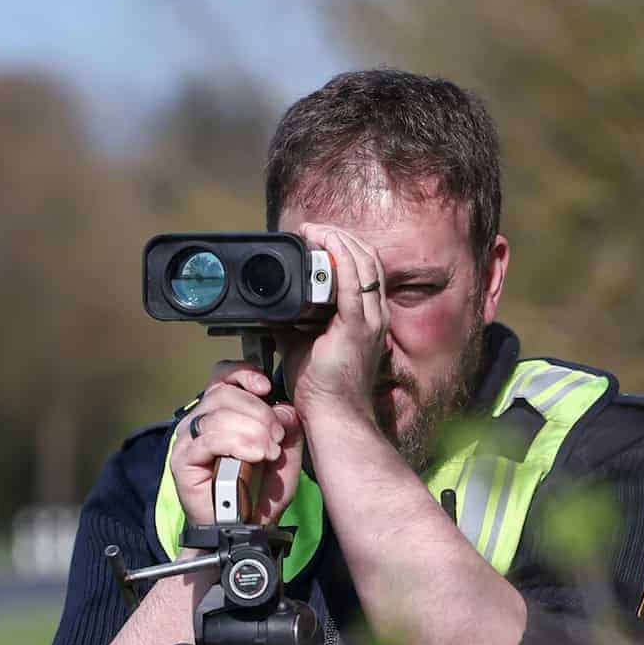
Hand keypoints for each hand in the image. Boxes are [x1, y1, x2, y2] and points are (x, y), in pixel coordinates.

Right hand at [170, 362, 303, 525]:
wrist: (244, 530)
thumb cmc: (259, 493)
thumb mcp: (284, 456)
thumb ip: (288, 429)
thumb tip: (284, 408)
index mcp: (221, 412)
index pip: (223, 376)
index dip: (243, 374)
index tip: (266, 388)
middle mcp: (200, 421)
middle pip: (224, 393)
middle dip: (258, 411)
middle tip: (276, 437)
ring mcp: (188, 440)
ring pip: (217, 413)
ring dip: (251, 430)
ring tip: (269, 452)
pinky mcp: (183, 460)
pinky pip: (208, 439)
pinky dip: (236, 443)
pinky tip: (254, 456)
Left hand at [280, 223, 388, 426]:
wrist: (334, 416)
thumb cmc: (322, 387)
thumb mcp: (303, 343)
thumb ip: (292, 320)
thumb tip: (268, 304)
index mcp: (367, 317)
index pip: (364, 268)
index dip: (343, 247)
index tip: (316, 236)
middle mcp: (375, 314)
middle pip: (367, 258)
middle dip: (339, 236)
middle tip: (312, 228)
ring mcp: (370, 319)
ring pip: (363, 262)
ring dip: (337, 239)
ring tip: (314, 229)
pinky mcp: (357, 326)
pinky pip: (353, 280)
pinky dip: (340, 255)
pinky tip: (325, 242)